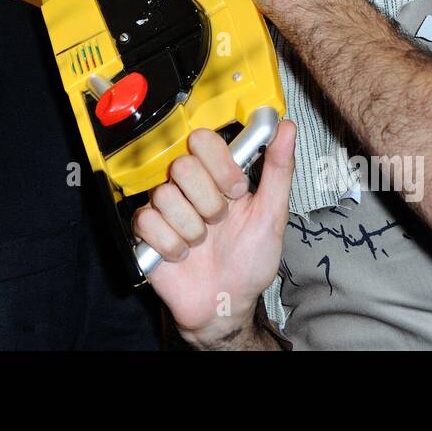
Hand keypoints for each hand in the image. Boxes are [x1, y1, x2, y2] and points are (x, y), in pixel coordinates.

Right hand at [132, 120, 296, 347]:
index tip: (237, 191)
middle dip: (209, 203)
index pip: (203, 140)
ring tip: (202, 243)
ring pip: (165, 196)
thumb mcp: (272, 215)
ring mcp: (164, 207)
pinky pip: (148, 222)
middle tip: (218, 222)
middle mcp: (187, 186)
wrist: (226, 303)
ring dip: (193, 230)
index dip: (220, 165)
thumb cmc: (250, 260)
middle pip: (182, 166)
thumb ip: (279, 169)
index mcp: (216, 175)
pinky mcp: (145, 231)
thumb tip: (286, 127)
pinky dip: (172, 246)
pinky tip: (182, 255)